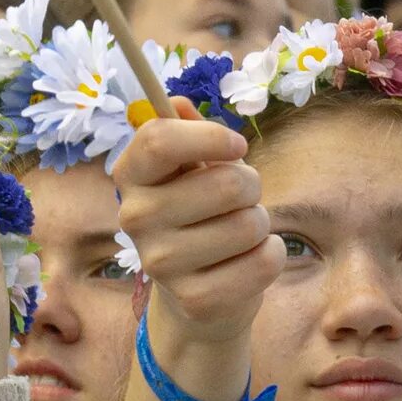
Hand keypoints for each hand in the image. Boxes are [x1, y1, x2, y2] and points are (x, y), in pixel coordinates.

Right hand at [112, 100, 279, 351]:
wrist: (198, 294)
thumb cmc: (200, 215)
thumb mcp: (192, 171)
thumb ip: (187, 134)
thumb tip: (175, 103)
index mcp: (130, 176)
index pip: (158, 140)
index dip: (210, 137)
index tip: (236, 146)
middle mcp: (134, 217)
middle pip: (224, 183)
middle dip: (251, 185)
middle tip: (242, 199)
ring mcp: (161, 262)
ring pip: (249, 224)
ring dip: (260, 224)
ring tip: (240, 233)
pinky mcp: (195, 298)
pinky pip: (263, 261)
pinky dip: (271, 255)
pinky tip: (248, 260)